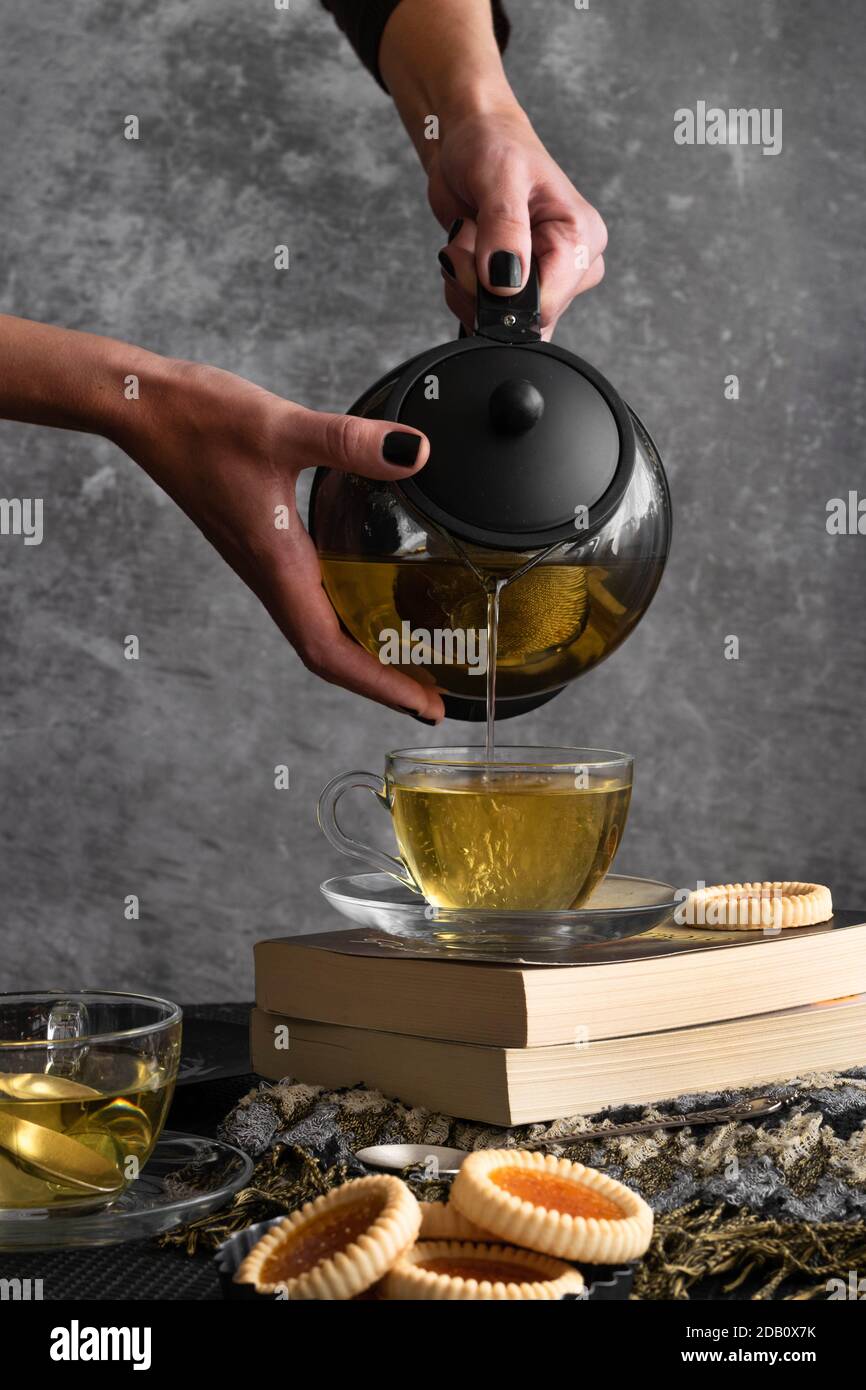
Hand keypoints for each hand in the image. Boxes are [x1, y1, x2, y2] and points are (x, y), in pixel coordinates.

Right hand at [112, 358, 444, 721]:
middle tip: (435, 695)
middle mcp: (271, 574)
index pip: (329, 652)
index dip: (379, 686)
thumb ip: (349, 442)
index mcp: (277, 565)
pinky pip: (310, 595)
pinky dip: (346, 611)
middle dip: (382, 681)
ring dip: (364, 653)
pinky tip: (372, 595)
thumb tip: (415, 452)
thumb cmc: (200, 421)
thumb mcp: (281, 428)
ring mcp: (265, 562)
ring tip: (414, 660)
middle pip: (329, 654)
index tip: (425, 709)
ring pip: (319, 627)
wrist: (145, 409)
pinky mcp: (263, 543)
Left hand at [428, 103, 606, 336]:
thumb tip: (505, 282)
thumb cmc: (492, 145)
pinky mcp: (519, 288)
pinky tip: (466, 255)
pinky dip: (462, 292)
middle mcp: (572, 265)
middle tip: (467, 239)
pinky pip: (486, 317)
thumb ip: (504, 229)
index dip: (501, 294)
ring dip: (466, 288)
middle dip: (479, 289)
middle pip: (521, 320)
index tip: (476, 255)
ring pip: (500, 324)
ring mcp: (546, 280)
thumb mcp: (498, 176)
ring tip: (468, 238)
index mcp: (581, 238)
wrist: (470, 141)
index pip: (546, 304)